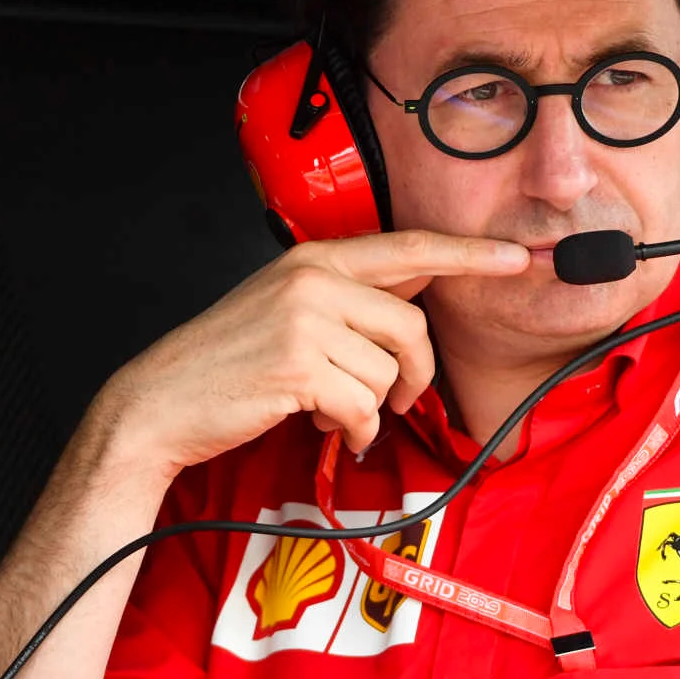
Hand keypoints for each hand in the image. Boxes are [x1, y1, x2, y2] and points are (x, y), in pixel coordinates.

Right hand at [95, 230, 528, 476]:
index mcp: (315, 258)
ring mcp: (304, 321)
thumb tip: (421, 288)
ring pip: (388, 373)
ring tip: (327, 406)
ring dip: (368, 406)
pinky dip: (351, 429)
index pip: (410, 248)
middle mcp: (313, 280)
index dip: (469, 254)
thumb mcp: (288, 308)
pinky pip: (363, 407)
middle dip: (413, 373)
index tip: (518, 256)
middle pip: (412, 326)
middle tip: (394, 396)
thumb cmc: (228, 362)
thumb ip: (351, 296)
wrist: (161, 402)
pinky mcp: (298, 367)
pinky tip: (322, 425)